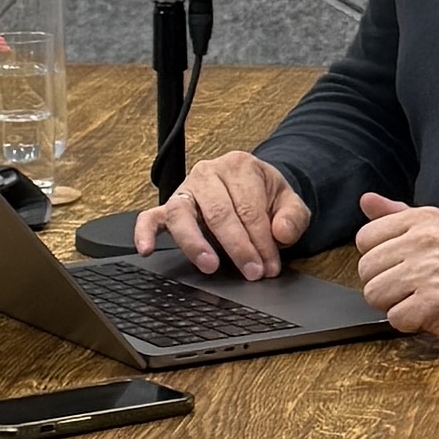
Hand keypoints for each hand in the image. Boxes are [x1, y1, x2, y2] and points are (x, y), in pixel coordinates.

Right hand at [133, 151, 308, 277]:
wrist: (253, 187)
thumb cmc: (266, 196)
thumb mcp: (289, 202)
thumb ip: (292, 217)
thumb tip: (280, 233)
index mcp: (239, 166)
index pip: (248, 208)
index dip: (261, 241)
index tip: (269, 265)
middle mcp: (208, 173)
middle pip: (219, 212)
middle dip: (237, 247)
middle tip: (251, 272)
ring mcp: (186, 189)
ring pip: (182, 213)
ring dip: (195, 243)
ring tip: (209, 265)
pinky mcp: (169, 207)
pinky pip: (150, 216)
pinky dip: (145, 232)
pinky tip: (146, 249)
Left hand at [353, 194, 438, 357]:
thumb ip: (398, 216)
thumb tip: (367, 201)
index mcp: (425, 219)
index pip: (365, 237)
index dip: (379, 259)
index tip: (401, 265)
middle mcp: (427, 240)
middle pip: (366, 269)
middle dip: (385, 285)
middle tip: (413, 287)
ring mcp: (430, 270)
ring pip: (375, 294)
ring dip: (395, 304)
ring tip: (421, 299)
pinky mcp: (434, 301)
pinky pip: (394, 317)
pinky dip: (410, 322)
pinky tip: (430, 314)